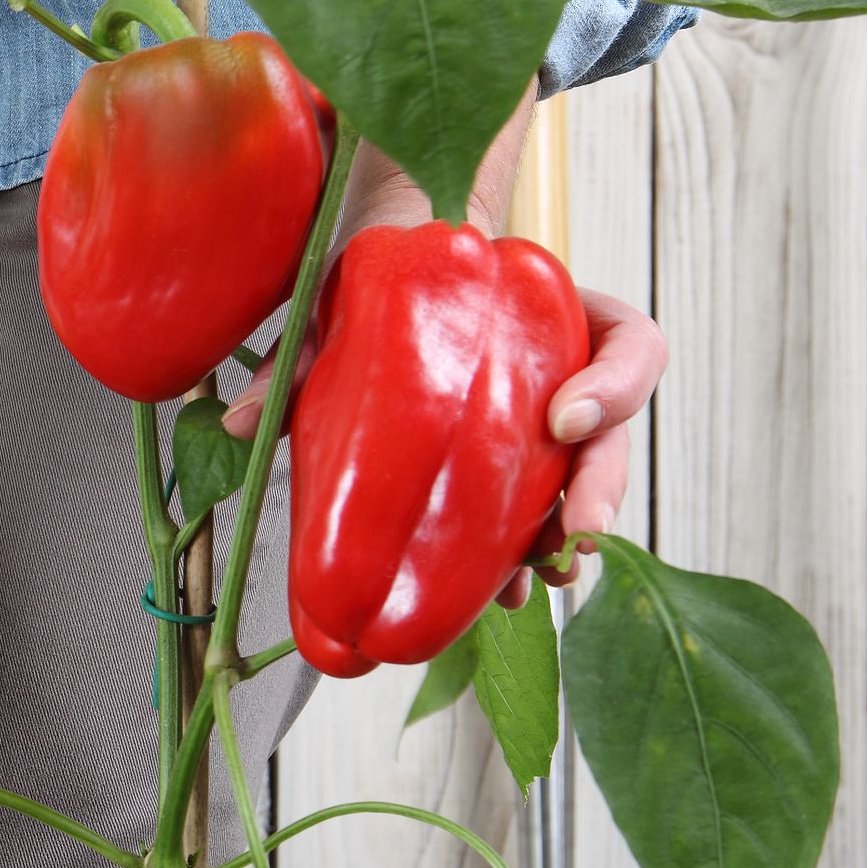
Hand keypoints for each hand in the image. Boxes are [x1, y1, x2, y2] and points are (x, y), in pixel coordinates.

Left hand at [220, 282, 665, 607]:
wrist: (383, 275)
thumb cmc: (380, 281)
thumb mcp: (346, 294)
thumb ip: (303, 348)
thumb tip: (238, 422)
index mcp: (557, 316)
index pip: (628, 345)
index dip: (614, 387)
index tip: (561, 419)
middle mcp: (568, 372)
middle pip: (614, 435)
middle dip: (598, 491)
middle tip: (572, 534)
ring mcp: (546, 426)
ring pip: (580, 487)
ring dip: (561, 540)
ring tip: (531, 584)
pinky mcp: (512, 469)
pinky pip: (532, 513)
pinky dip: (518, 555)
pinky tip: (497, 592)